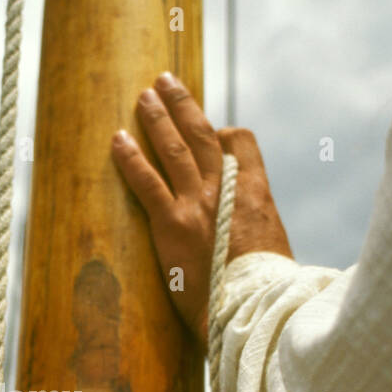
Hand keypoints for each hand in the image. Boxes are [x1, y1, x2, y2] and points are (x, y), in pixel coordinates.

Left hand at [111, 72, 291, 349]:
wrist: (253, 309)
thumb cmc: (266, 292)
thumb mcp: (273, 251)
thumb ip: (256, 232)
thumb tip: (247, 242)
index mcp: (255, 193)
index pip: (240, 144)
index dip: (223, 133)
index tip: (211, 131)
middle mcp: (226, 190)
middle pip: (203, 134)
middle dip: (183, 105)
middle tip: (166, 81)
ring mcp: (198, 204)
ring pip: (174, 148)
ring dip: (156, 118)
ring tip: (143, 95)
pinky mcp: (172, 224)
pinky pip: (146, 181)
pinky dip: (130, 158)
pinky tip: (117, 140)